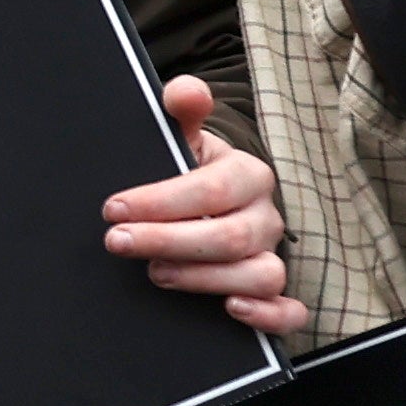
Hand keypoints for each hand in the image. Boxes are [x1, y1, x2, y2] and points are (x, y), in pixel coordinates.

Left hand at [103, 76, 306, 338]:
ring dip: (204, 280)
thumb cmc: (190, 174)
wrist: (208, 206)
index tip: (114, 209)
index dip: (161, 200)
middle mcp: (266, 216)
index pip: (211, 189)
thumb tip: (184, 90)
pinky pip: (290, 311)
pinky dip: (268, 314)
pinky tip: (232, 310)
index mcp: (247, 174)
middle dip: (167, 241)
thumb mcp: (183, 141)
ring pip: (259, 274)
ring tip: (156, 274)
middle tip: (117, 242)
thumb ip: (181, 114)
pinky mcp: (275, 293)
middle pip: (229, 237)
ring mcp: (273, 256)